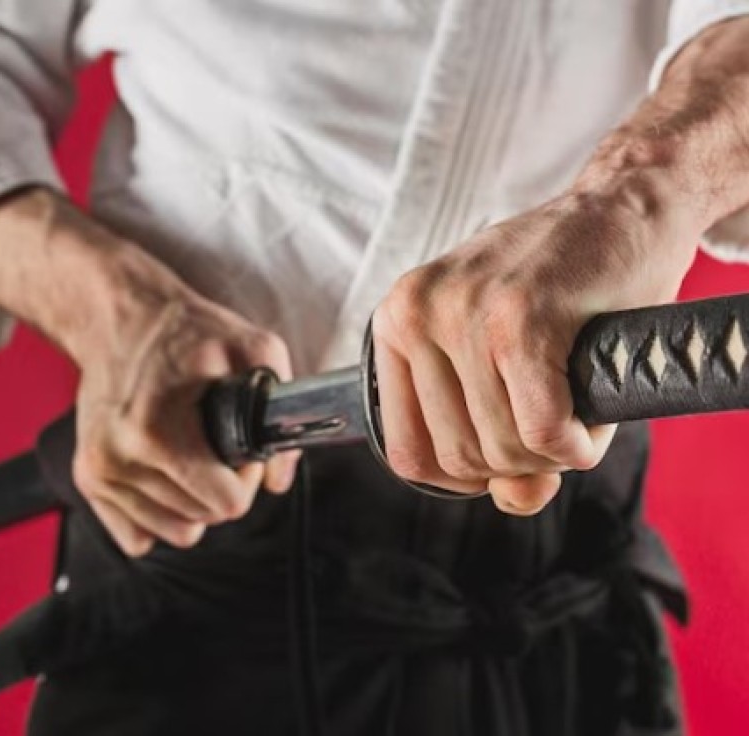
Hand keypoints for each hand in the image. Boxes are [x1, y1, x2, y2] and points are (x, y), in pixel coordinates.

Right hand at [69, 251, 299, 555]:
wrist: (119, 317)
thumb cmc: (186, 330)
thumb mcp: (253, 350)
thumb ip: (281, 413)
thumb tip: (278, 480)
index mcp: (156, 432)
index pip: (226, 504)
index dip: (246, 478)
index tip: (241, 448)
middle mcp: (119, 459)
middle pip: (203, 519)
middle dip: (220, 486)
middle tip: (215, 441)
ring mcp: (99, 472)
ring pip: (175, 532)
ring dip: (192, 501)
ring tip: (189, 452)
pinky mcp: (88, 478)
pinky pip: (139, 537)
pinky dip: (159, 513)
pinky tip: (164, 472)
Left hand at [371, 185, 698, 514]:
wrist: (621, 208)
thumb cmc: (558, 287)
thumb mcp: (502, 361)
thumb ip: (497, 442)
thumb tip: (510, 499)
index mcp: (396, 323)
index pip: (404, 451)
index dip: (458, 477)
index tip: (498, 458)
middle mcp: (417, 314)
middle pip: (457, 457)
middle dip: (514, 464)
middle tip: (550, 426)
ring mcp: (465, 313)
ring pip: (500, 450)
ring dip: (550, 455)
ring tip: (573, 411)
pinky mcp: (523, 318)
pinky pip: (541, 432)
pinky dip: (574, 447)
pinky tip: (588, 423)